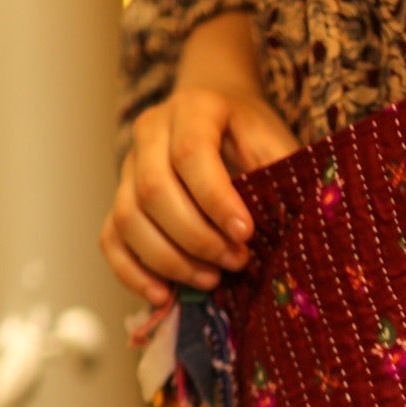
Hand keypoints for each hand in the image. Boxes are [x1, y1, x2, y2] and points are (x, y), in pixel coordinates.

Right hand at [100, 12, 298, 304]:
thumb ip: (279, 172)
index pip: (190, 153)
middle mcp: (150, 132)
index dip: (216, 199)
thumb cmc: (252, 135)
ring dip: (170, 259)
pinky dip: (133, 273)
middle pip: (154, 191)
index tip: (245, 233)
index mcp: (193, 109)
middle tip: (237, 262)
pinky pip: (111, 240)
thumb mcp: (274, 141)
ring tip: (211, 279)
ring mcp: (128, 167)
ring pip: (128, 219)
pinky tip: (164, 297)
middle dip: (197, 237)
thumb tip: (294, 225)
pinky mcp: (119, 200)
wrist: (219, 115)